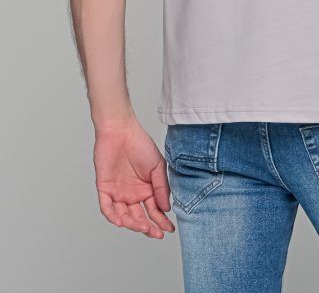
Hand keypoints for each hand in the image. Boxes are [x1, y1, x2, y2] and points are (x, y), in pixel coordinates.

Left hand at [93, 117, 175, 238]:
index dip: (161, 221)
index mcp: (146, 189)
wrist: (120, 130)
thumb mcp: (157, 166)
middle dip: (148, 228)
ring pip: (124, 216)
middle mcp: (132, 194)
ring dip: (133, 224)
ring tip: (143, 227)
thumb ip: (161, 187)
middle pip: (139, 218)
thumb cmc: (140, 144)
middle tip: (156, 233)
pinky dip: (113, 216)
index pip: (153, 211)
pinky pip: (107, 207)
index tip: (168, 229)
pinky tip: (122, 221)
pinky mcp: (104, 189)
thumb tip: (166, 209)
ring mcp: (118, 193)